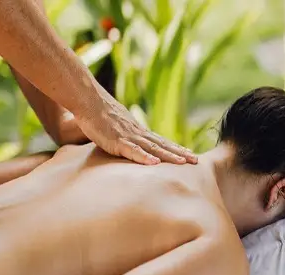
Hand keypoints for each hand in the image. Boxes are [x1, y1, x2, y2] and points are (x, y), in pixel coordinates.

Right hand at [74, 86, 196, 165]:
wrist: (88, 101)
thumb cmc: (100, 115)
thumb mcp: (118, 127)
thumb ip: (128, 137)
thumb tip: (132, 145)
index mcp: (139, 132)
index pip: (163, 141)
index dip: (177, 149)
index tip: (191, 155)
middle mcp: (138, 134)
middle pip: (163, 145)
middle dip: (180, 154)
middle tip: (196, 161)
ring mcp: (129, 137)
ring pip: (153, 148)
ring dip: (169, 156)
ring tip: (183, 163)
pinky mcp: (117, 141)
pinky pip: (133, 150)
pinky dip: (144, 157)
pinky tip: (155, 163)